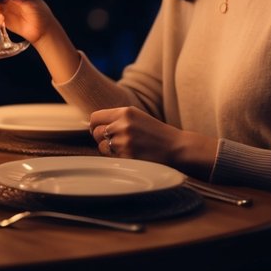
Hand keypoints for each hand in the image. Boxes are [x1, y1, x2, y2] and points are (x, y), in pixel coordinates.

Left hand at [88, 106, 216, 177]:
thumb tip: (94, 125)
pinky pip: (111, 158)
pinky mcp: (128, 156)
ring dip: (109, 150)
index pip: (95, 117)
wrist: (177, 147)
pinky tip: (129, 155)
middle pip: (96, 132)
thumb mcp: (137, 117)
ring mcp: (124, 141)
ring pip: (102, 146)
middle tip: (114, 142)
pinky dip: (116, 158)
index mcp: (125, 112)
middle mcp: (123, 124)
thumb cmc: (156, 133)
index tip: (98, 131)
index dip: (94, 126)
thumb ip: (117, 118)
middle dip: (101, 138)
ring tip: (125, 149)